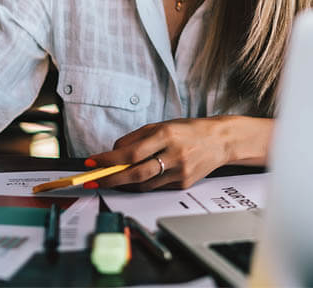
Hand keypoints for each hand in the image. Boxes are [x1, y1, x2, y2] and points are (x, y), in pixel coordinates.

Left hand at [85, 117, 230, 191]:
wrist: (219, 140)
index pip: (131, 152)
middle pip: (136, 173)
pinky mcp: (184, 184)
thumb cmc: (187, 130)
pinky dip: (142, 184)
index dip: (109, 159)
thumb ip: (136, 138)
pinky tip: (134, 179)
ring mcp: (180, 172)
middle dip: (111, 178)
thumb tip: (113, 152)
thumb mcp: (160, 126)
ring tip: (112, 178)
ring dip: (124, 183)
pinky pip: (156, 187)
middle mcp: (173, 154)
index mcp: (165, 135)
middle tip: (95, 179)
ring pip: (144, 184)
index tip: (93, 162)